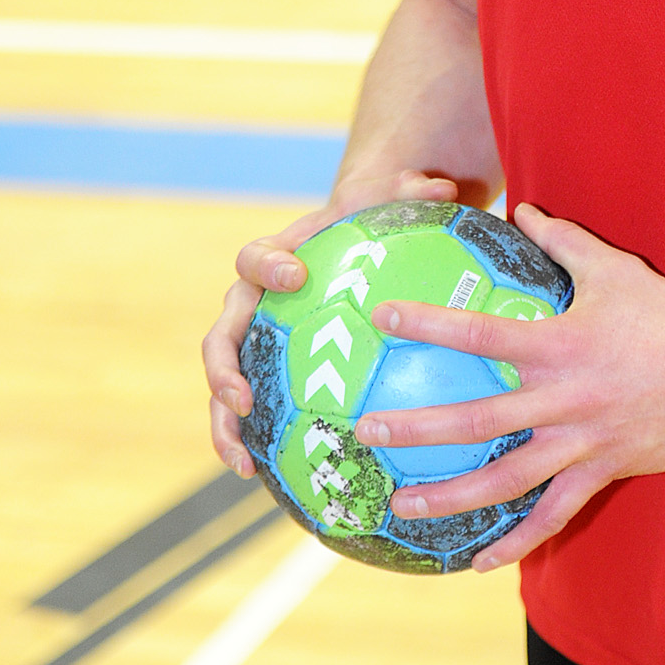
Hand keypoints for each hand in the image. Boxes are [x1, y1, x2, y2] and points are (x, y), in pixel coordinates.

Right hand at [203, 166, 471, 477]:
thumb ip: (407, 194)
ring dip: (224, 423)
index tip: (295, 276)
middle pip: (222, 333)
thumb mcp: (384, 208)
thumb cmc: (365, 228)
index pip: (255, 257)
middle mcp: (251, 304)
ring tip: (242, 461)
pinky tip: (266, 479)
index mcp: (274, 258)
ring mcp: (252, 344)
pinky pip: (248, 413)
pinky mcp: (263, 377)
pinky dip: (248, 444)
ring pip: (222, 384)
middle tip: (242, 398)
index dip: (268, 266)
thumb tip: (442, 186)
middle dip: (223, 368)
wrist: (345, 251)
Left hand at [353, 205, 664, 569]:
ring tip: (401, 506)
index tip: (381, 318)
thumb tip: (522, 209)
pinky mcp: (602, 471)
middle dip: (415, 427)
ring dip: (449, 497)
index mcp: (559, 344)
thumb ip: (563, 240)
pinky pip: (552, 517)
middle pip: (476, 418)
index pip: (480, 332)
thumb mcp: (615, 269)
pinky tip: (477, 565)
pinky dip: (515, 543)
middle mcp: (562, 398)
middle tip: (365, 432)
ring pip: (504, 480)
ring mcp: (581, 442)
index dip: (427, 323)